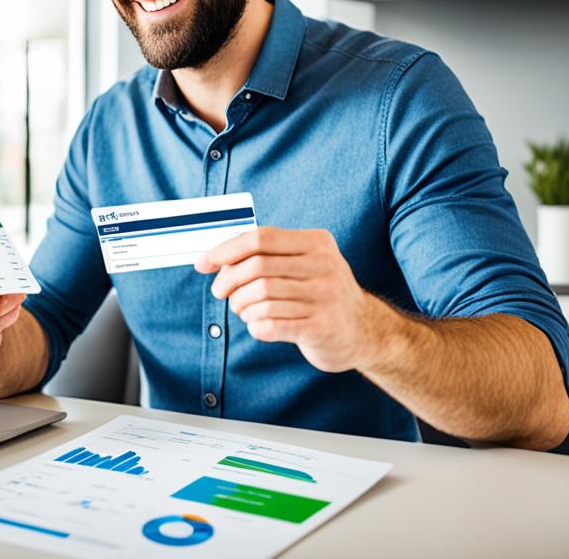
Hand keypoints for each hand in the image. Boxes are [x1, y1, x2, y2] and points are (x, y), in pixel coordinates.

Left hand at [194, 227, 386, 372]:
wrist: (364, 331)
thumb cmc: (320, 293)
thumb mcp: (303, 263)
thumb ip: (265, 256)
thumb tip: (213, 258)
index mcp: (316, 243)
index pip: (261, 238)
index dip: (226, 249)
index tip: (204, 262)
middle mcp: (324, 267)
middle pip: (256, 268)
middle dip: (228, 281)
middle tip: (221, 293)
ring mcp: (324, 298)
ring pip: (260, 297)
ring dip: (241, 306)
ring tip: (243, 310)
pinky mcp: (320, 328)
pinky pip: (270, 325)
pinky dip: (255, 326)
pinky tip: (259, 326)